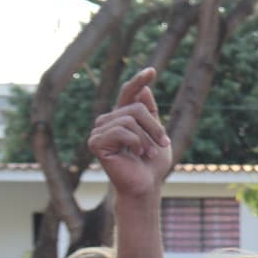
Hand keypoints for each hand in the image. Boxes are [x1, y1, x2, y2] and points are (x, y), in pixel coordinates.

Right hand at [88, 68, 172, 198]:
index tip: (152, 71)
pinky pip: (122, 131)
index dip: (139, 81)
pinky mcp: (95, 142)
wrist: (146, 185)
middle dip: (155, 127)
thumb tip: (144, 90)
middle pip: (136, 107)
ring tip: (147, 152)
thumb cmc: (152, 164)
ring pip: (130, 119)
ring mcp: (99, 130)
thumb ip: (150, 113)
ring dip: (147, 138)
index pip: (129, 94)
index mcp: (122, 117)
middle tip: (162, 144)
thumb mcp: (157, 135)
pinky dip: (135, 143)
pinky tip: (135, 154)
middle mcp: (108, 121)